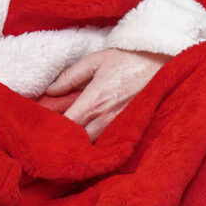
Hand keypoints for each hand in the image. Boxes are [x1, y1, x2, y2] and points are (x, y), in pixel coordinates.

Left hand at [45, 47, 168, 137]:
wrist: (161, 65)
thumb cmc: (128, 61)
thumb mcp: (96, 61)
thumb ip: (71, 76)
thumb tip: (50, 90)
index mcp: (93, 102)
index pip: (66, 125)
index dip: (53, 127)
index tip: (44, 124)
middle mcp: (105, 119)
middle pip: (76, 140)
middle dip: (64, 137)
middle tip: (55, 132)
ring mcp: (118, 127)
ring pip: (91, 144)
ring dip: (80, 141)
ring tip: (70, 134)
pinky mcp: (128, 129)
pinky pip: (107, 142)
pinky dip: (96, 141)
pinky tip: (90, 134)